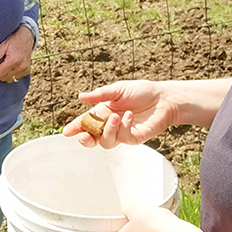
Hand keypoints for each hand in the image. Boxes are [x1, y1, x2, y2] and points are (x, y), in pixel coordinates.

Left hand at [0, 24, 34, 83]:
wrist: (26, 38)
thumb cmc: (14, 41)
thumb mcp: (4, 44)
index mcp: (14, 60)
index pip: (0, 73)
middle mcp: (21, 67)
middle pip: (5, 78)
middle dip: (2, 71)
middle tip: (4, 62)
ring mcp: (25, 70)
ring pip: (11, 79)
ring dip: (8, 73)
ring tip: (9, 63)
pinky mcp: (27, 71)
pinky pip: (16, 77)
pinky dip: (14, 73)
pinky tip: (14, 65)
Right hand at [63, 80, 180, 147]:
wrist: (163, 98)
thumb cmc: (142, 92)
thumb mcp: (118, 89)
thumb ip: (100, 95)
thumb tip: (81, 97)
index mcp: (103, 112)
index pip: (86, 122)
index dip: (76, 128)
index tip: (67, 132)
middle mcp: (110, 124)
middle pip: (92, 138)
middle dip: (85, 139)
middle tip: (83, 136)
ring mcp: (121, 133)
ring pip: (106, 141)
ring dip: (107, 130)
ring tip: (115, 116)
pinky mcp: (133, 138)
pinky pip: (122, 138)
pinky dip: (123, 127)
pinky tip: (129, 116)